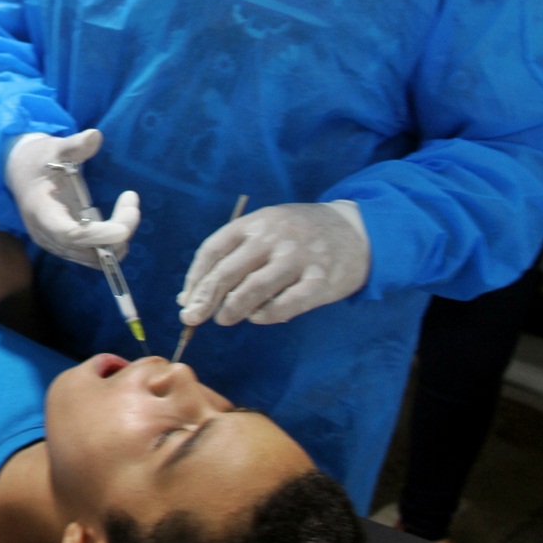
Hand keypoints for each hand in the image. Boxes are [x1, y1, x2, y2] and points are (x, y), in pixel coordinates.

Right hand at [3, 131, 139, 266]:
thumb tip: (95, 136)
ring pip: (95, 259)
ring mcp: (57, 244)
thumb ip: (74, 145)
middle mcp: (48, 236)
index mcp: (41, 213)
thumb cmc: (38, 160)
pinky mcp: (67, 246)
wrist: (21, 173)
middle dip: (118, 233)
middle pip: (88, 251)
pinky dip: (112, 242)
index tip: (124, 226)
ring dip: (119, 239)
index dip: (100, 235)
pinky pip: (95, 255)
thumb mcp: (54, 148)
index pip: (71, 235)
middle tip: (131, 201)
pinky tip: (119, 217)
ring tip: (128, 206)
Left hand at [177, 202, 370, 325]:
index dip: (195, 277)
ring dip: (232, 309)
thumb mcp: (267, 230)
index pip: (213, 249)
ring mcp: (298, 258)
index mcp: (255, 222)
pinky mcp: (320, 280)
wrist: (357, 231)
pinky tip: (258, 317)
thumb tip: (191, 295)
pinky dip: (266, 316)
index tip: (185, 299)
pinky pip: (286, 305)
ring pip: (253, 289)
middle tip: (192, 318)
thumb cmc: (300, 234)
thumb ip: (235, 255)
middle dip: (205, 298)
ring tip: (223, 319)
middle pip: (229, 271)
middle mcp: (274, 237)